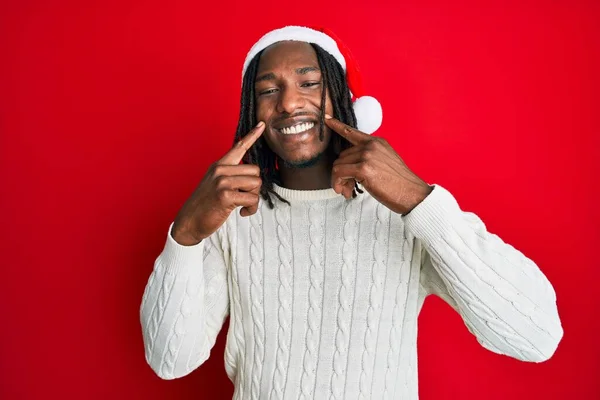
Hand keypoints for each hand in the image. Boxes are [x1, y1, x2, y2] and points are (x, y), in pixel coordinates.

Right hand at [171, 121, 264, 244]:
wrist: (189, 221)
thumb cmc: (205, 206)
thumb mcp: (215, 185)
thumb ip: (231, 177)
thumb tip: (252, 178)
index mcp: (219, 166)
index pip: (238, 147)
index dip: (252, 136)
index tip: (262, 124)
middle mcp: (220, 170)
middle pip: (255, 170)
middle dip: (255, 188)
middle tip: (245, 198)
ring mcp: (222, 181)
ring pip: (256, 184)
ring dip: (253, 199)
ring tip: (243, 206)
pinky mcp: (225, 195)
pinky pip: (252, 199)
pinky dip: (251, 209)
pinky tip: (242, 213)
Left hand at [325, 115, 432, 214]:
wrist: (411, 193)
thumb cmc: (399, 183)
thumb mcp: (386, 162)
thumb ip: (369, 158)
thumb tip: (348, 167)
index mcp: (377, 142)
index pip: (352, 132)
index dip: (337, 126)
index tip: (326, 119)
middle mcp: (371, 145)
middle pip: (341, 156)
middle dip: (341, 173)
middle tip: (346, 187)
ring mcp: (367, 155)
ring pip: (338, 165)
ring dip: (339, 181)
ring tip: (347, 191)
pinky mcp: (363, 168)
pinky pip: (339, 173)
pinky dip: (339, 183)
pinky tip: (346, 191)